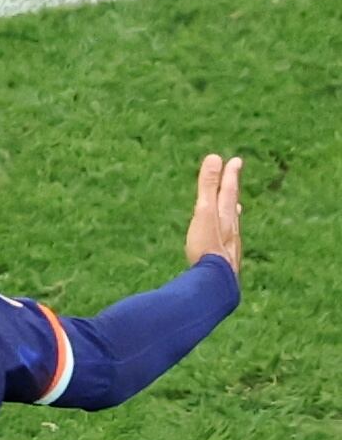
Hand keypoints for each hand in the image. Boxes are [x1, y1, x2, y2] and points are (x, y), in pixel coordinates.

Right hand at [187, 151, 242, 274]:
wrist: (215, 282)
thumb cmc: (207, 246)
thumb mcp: (205, 212)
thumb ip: (208, 186)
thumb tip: (214, 157)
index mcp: (226, 216)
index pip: (229, 190)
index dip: (230, 176)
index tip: (235, 161)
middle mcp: (232, 229)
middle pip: (233, 205)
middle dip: (232, 191)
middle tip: (235, 180)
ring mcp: (230, 245)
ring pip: (233, 225)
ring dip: (233, 214)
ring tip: (235, 209)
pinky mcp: (225, 261)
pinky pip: (228, 242)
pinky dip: (228, 234)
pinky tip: (226, 241)